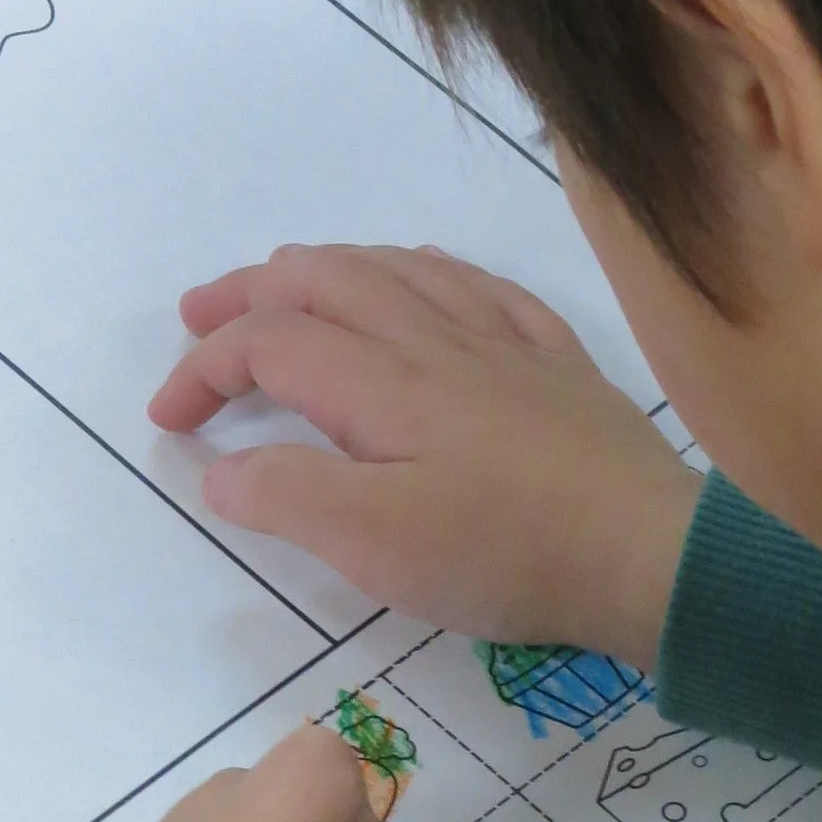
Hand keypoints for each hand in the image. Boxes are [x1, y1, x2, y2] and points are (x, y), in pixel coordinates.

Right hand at [150, 242, 697, 664]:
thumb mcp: (374, 545)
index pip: (269, 343)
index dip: (205, 369)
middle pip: (325, 281)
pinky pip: (480, 286)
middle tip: (198, 315)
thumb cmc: (505, 551)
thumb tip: (222, 465)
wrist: (653, 553)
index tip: (169, 422)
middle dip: (250, 291)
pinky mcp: (557, 365)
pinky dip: (426, 270)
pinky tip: (423, 275)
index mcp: (380, 381)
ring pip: (397, 269)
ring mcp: (503, 344)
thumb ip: (286, 496)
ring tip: (289, 281)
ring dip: (326, 268)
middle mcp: (434, 340)